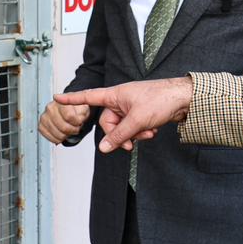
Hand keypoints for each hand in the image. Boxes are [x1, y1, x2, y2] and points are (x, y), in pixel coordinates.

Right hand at [38, 100, 90, 143]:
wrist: (71, 111)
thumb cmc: (77, 108)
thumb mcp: (84, 104)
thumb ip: (82, 101)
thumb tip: (74, 105)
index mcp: (61, 101)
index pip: (69, 116)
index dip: (77, 123)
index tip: (79, 121)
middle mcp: (50, 107)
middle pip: (64, 127)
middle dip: (73, 130)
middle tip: (75, 127)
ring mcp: (44, 117)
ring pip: (57, 134)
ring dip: (66, 135)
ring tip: (69, 129)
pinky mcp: (41, 125)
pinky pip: (50, 137)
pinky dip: (58, 139)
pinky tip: (61, 133)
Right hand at [55, 77, 193, 152]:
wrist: (185, 99)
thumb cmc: (162, 100)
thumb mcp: (137, 120)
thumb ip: (119, 135)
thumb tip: (103, 149)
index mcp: (116, 94)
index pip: (89, 96)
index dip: (73, 98)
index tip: (57, 97)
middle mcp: (121, 100)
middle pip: (108, 123)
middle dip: (120, 135)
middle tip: (132, 142)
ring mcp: (131, 108)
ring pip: (122, 128)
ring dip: (134, 135)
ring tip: (148, 133)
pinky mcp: (141, 114)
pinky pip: (133, 128)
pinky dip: (141, 133)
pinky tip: (153, 131)